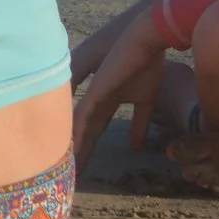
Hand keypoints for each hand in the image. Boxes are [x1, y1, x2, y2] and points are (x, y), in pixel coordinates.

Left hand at [71, 7, 168, 156]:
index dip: (89, 149)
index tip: (84, 168)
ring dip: (76, 148)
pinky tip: (73, 149)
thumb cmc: (149, 66)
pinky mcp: (96, 91)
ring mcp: (94, 95)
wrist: (147, 43)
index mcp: (107, 102)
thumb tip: (137, 146)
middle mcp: (96, 100)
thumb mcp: (147, 100)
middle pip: (84, 133)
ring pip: (79, 127)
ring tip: (69, 169)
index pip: (94, 131)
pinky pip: (82, 115)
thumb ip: (139, 123)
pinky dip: (77, 132)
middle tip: (72, 176)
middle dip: (80, 154)